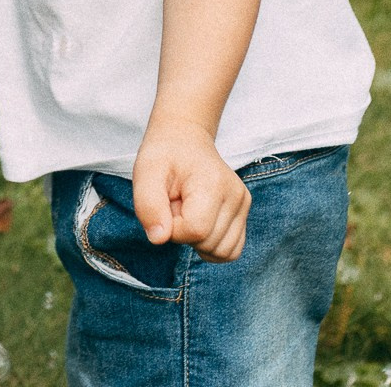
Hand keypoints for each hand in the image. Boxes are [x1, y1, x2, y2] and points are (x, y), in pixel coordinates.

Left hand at [131, 118, 249, 261]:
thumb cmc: (164, 155)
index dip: (172, 227)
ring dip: (197, 239)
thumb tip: (159, 239)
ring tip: (187, 210)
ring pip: (221, 252)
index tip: (166, 205)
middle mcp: (236, 195)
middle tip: (177, 203)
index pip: (195, 230)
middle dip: (184, 232)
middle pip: (208, 243)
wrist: (185, 138)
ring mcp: (243, 205)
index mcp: (213, 183)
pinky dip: (211, 244)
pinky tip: (199, 221)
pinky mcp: (244, 213)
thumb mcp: (145, 173)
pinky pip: (231, 250)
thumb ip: (148, 206)